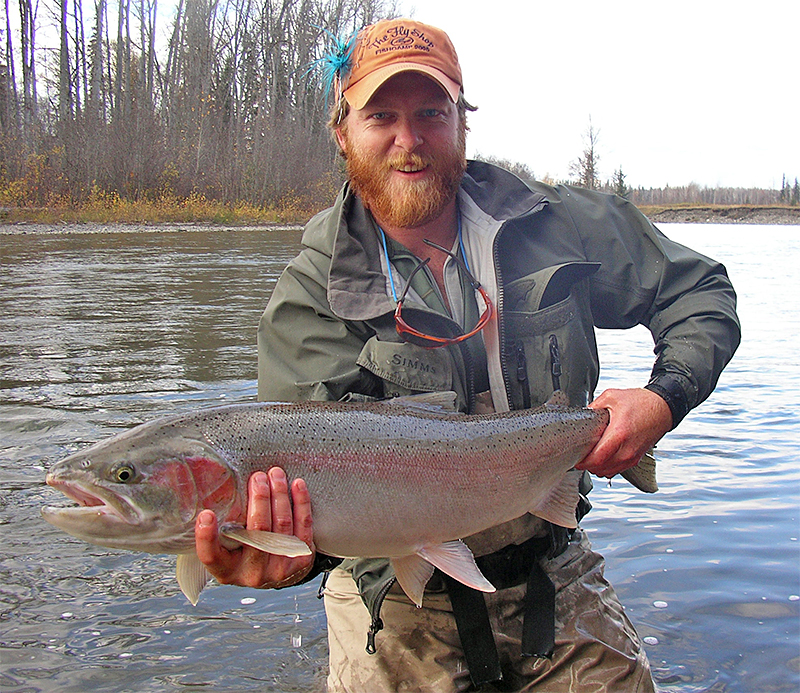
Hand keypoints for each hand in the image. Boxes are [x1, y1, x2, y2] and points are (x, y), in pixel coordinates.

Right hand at [195, 468, 314, 588]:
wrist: (274, 569)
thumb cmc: (245, 551)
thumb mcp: (226, 544)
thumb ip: (222, 523)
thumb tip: (216, 485)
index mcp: (226, 569)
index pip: (211, 556)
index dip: (206, 537)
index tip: (207, 514)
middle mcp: (251, 572)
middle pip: (257, 531)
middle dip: (259, 498)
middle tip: (258, 478)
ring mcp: (278, 568)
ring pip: (282, 524)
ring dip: (279, 494)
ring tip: (276, 475)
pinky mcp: (300, 559)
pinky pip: (303, 525)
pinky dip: (301, 502)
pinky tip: (297, 485)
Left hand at [576, 388, 671, 478]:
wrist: (663, 408)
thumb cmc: (641, 402)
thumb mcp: (612, 397)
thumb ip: (593, 407)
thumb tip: (581, 415)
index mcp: (619, 434)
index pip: (596, 459)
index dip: (582, 462)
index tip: (575, 457)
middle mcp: (627, 449)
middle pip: (600, 468)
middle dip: (587, 465)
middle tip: (579, 456)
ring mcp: (633, 456)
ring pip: (608, 472)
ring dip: (596, 467)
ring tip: (590, 457)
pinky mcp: (636, 458)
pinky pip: (617, 470)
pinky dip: (607, 467)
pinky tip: (602, 458)